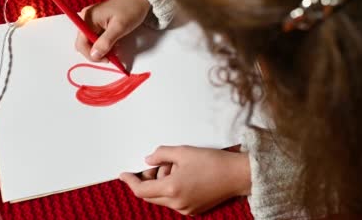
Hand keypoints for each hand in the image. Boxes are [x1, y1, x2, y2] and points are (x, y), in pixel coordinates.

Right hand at [76, 0, 149, 61]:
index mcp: (88, 18)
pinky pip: (96, 38)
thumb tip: (94, 55)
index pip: (81, 43)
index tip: (107, 60)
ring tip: (115, 49)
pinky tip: (114, 44)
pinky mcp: (97, 23)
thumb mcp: (119, 27)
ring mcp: (91, 20)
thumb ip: (106, 42)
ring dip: (101, 49)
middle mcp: (86, 18)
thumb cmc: (130, 10)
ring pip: (90, 42)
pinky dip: (104, 44)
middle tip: (112, 57)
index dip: (92, 55)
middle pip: (84, 44)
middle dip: (97, 53)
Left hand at [119, 146, 250, 215]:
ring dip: (161, 184)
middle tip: (155, 165)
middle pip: (149, 196)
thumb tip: (148, 160)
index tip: (123, 174)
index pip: (141, 189)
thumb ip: (161, 154)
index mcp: (171, 189)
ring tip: (176, 166)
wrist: (237, 175)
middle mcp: (177, 203)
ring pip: (162, 198)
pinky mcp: (193, 210)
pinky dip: (171, 189)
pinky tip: (183, 175)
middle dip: (147, 180)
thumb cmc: (213, 162)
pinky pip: (174, 201)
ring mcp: (185, 209)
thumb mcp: (183, 152)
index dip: (130, 181)